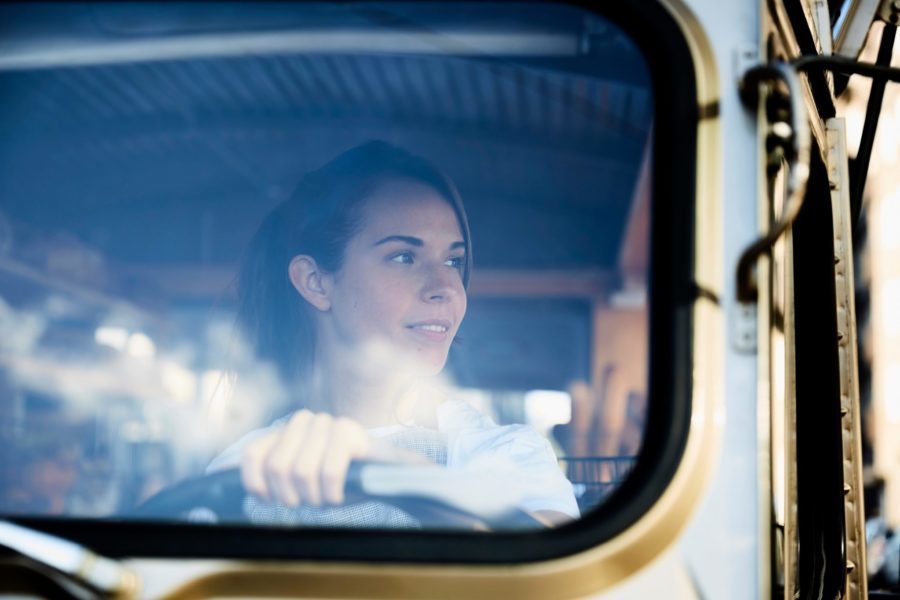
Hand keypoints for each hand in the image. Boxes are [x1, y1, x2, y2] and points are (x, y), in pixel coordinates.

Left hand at [240, 410, 428, 507]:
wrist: (390, 475)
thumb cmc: (343, 481)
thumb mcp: (304, 479)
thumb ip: (278, 476)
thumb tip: (253, 492)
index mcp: (286, 431)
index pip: (253, 454)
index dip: (256, 484)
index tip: (270, 501)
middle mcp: (303, 421)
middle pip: (276, 467)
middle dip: (291, 496)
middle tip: (310, 503)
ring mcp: (326, 423)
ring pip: (301, 472)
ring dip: (314, 497)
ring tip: (326, 499)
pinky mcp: (348, 431)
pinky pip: (327, 471)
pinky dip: (332, 492)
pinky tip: (340, 495)